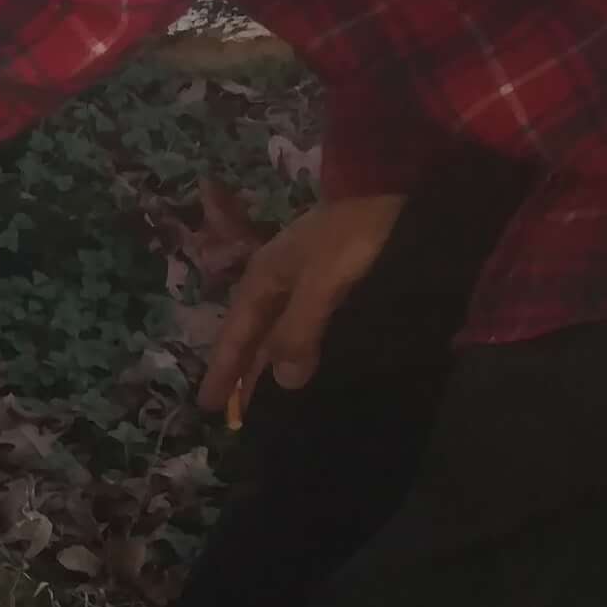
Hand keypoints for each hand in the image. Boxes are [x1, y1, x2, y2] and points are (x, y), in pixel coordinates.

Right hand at [200, 194, 402, 424]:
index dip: (222, 371)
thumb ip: (299, 331)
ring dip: (271, 362)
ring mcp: (306, 280)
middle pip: (253, 335)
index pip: (236, 335)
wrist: (399, 193)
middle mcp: (278, 280)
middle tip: (233, 414)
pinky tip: (305, 362)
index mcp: (264, 278)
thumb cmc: (352, 237)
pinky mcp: (334, 282)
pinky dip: (298, 348)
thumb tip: (282, 384)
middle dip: (242, 372)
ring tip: (265, 397)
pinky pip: (304, 324)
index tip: (206, 407)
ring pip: (279, 331)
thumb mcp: (322, 283)